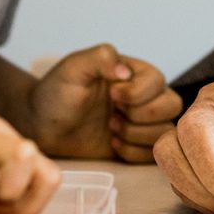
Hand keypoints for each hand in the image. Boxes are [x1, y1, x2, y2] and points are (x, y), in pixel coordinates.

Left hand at [32, 43, 182, 161]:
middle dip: (140, 115)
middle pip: (172, 106)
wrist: (42, 126)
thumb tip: (126, 71)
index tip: (110, 94)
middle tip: (112, 115)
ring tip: (111, 128)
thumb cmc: (56, 93)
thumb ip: (100, 58)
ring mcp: (142, 123)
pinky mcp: (136, 146)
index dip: (136, 93)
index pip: (158, 81)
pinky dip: (132, 152)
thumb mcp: (74, 68)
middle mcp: (144, 96)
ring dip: (135, 134)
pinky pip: (152, 154)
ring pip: (165, 131)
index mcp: (134, 73)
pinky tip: (112, 143)